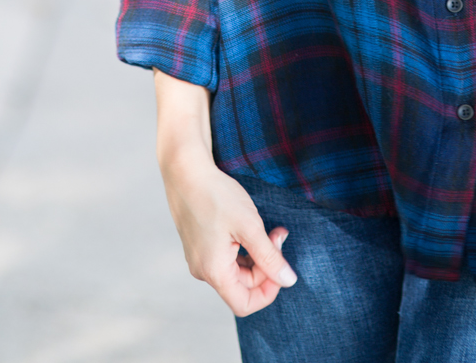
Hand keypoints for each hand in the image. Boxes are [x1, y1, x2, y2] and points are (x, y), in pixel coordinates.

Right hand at [160, 143, 297, 316]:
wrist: (186, 171)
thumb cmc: (216, 196)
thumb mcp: (250, 226)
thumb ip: (270, 257)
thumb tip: (289, 281)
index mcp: (214, 272)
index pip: (245, 304)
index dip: (268, 291)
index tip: (281, 265)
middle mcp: (203, 270)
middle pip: (243, 285)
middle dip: (266, 264)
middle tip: (278, 234)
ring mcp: (200, 258)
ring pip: (237, 270)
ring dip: (257, 254)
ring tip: (269, 228)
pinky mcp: (200, 245)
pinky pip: (226, 258)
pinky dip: (244, 247)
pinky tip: (251, 226)